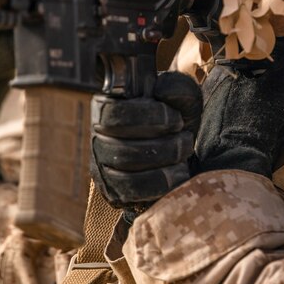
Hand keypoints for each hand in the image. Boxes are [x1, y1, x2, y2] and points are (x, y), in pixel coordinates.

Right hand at [91, 71, 202, 208]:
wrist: (181, 153)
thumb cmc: (176, 121)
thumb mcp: (182, 100)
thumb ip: (177, 88)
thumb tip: (161, 90)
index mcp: (106, 108)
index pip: (113, 115)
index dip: (148, 118)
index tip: (177, 120)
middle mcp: (98, 138)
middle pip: (120, 149)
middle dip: (163, 146)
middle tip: (185, 140)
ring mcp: (102, 168)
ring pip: (126, 175)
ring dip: (163, 165)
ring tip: (184, 156)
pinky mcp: (113, 192)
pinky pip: (131, 194)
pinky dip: (161, 185)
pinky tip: (178, 174)